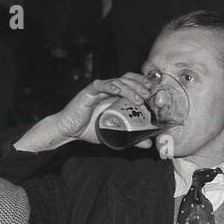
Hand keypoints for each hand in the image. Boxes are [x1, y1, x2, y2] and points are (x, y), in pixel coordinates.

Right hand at [16, 74, 154, 152]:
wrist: (68, 131)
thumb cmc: (90, 129)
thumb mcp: (114, 134)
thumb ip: (131, 138)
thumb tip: (149, 144)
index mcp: (115, 96)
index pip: (132, 83)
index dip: (143, 84)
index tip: (154, 92)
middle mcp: (109, 90)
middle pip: (127, 79)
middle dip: (140, 84)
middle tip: (149, 94)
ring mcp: (99, 89)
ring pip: (118, 81)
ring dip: (130, 88)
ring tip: (140, 98)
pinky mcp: (89, 92)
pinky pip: (102, 85)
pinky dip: (111, 86)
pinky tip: (119, 91)